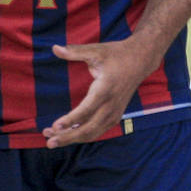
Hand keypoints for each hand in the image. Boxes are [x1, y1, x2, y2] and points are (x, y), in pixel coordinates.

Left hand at [43, 39, 158, 147]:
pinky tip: (67, 134)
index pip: (86, 110)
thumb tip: (54, 48)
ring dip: (73, 138)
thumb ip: (74, 51)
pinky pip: (98, 131)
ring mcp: (115, 112)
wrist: (141, 60)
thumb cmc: (116, 54)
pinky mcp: (116, 115)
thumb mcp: (96, 50)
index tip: (55, 126)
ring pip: (93, 133)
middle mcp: (111, 105)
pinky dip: (83, 136)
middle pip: (88, 128)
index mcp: (106, 89)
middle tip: (48, 142)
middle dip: (67, 137)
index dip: (70, 120)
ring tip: (52, 140)